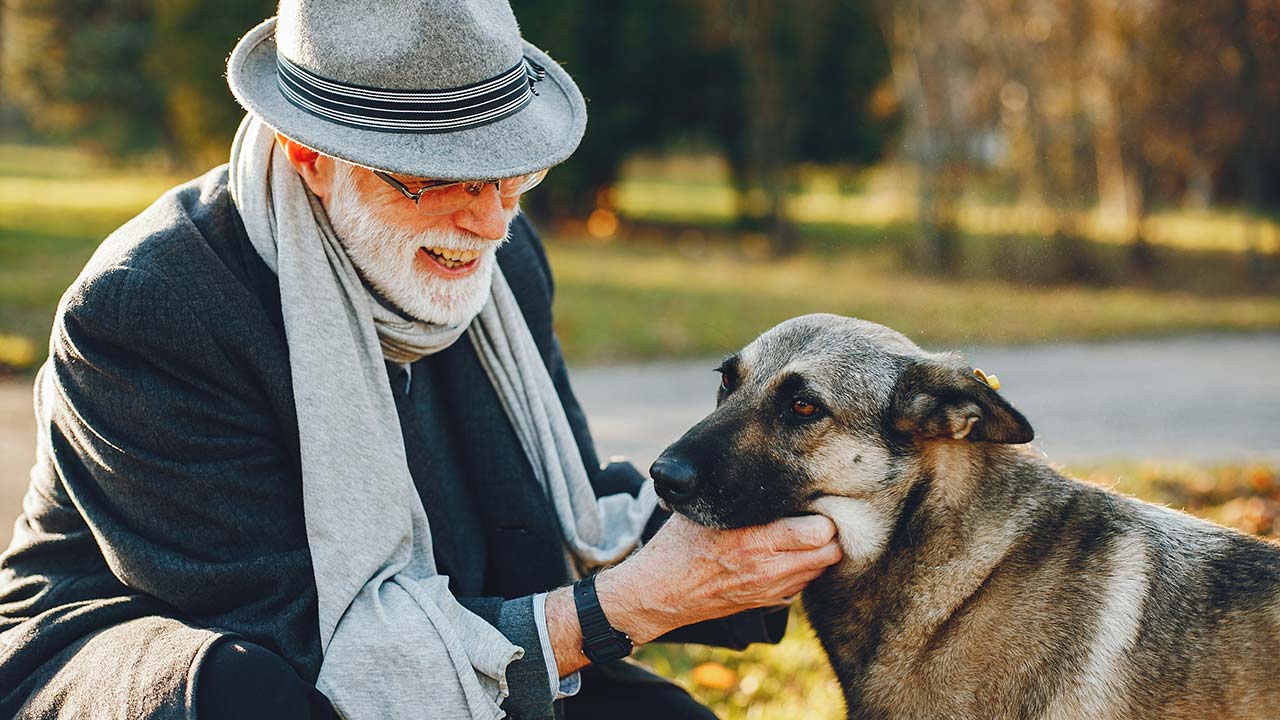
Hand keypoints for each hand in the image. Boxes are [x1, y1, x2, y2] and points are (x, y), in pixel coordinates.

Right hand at [594, 514, 841, 643]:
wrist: (659, 591)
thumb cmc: (679, 544)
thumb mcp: (706, 510)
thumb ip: (737, 494)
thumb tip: (762, 462)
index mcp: (755, 539)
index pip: (819, 530)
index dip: (824, 514)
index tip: (814, 500)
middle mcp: (768, 567)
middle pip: (829, 551)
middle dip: (829, 533)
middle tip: (817, 516)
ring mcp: (769, 589)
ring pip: (821, 570)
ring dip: (819, 552)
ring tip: (804, 535)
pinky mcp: (766, 602)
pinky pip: (803, 585)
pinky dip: (804, 570)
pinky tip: (788, 555)